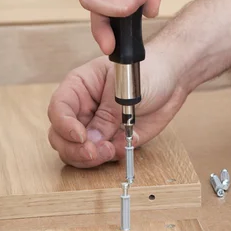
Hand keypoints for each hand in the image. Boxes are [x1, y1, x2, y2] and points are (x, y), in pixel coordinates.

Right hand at [47, 47, 187, 167]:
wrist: (172, 79)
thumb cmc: (148, 71)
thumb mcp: (126, 89)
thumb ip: (108, 115)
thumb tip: (93, 141)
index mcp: (79, 87)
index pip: (59, 109)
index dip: (65, 126)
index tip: (81, 137)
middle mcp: (82, 109)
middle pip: (60, 136)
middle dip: (75, 149)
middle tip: (95, 152)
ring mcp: (95, 127)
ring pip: (75, 152)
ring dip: (90, 158)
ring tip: (112, 150)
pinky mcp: (111, 141)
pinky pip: (100, 158)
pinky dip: (110, 158)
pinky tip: (125, 145)